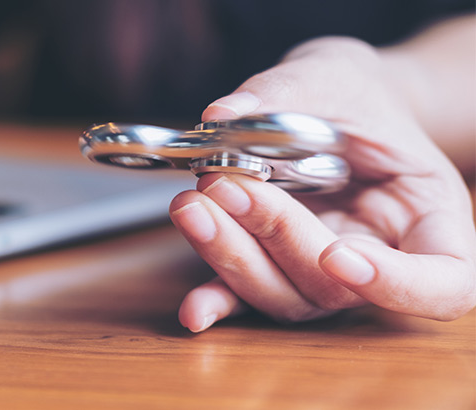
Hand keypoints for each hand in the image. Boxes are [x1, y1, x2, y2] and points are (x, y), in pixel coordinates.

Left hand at [170, 36, 475, 331]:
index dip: (398, 285)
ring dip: (232, 258)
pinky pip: (249, 298)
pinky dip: (219, 300)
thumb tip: (223, 115)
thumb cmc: (351, 95)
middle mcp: (377, 258)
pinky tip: (192, 308)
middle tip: (227, 183)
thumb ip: (288, 92)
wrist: (330, 107)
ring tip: (193, 205)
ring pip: (286, 297)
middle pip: (335, 288)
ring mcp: (321, 274)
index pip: (443, 282)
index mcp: (428, 218)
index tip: (338, 253)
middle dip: (276, 236)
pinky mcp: (274, 270)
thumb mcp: (334, 76)